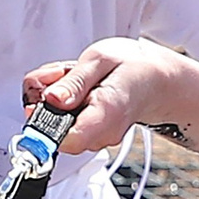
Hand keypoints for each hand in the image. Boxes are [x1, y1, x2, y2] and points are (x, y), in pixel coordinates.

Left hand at [26, 38, 183, 156]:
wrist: (157, 80)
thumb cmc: (134, 67)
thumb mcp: (100, 59)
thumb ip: (74, 81)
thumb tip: (51, 99)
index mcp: (106, 113)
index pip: (67, 138)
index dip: (45, 122)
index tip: (41, 99)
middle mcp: (102, 133)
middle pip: (56, 133)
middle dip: (46, 103)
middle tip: (61, 75)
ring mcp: (97, 138)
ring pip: (57, 127)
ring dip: (54, 101)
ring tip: (73, 78)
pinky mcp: (91, 136)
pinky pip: (65, 125)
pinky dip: (62, 105)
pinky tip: (76, 89)